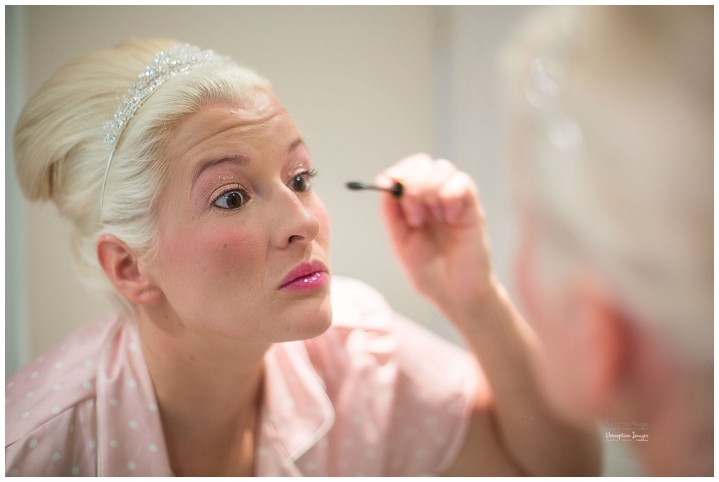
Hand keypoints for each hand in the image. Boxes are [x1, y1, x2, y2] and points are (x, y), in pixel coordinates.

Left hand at [376, 154, 496, 318]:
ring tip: (427, 219)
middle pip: (424, 164)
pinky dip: (450, 195)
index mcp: (415, 203)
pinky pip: (462, 183)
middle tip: (412, 215)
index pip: (408, 169)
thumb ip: (391, 212)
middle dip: (411, 182)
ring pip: (442, 169)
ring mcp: (454, 201)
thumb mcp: (400, 241)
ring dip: (428, 190)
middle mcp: (435, 198)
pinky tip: (448, 218)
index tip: (387, 186)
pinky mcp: (472, 209)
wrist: (454, 295)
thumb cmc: (429, 272)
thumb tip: (385, 182)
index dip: (398, 172)